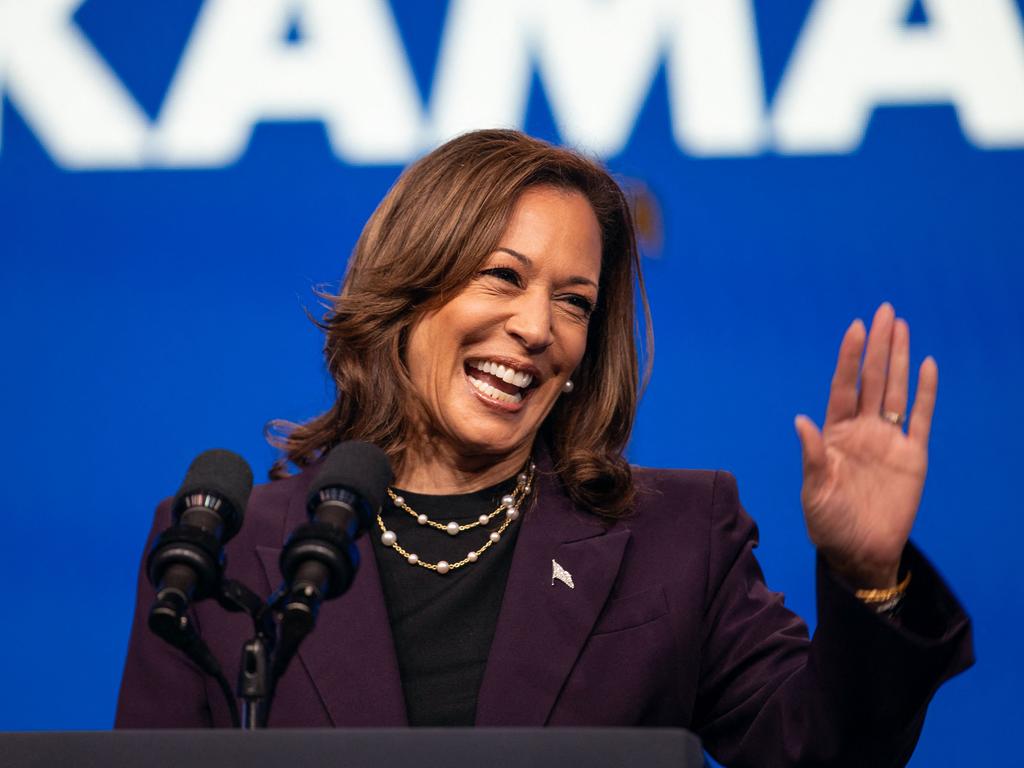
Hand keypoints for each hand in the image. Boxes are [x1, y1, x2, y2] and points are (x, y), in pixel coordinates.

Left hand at [794, 303, 936, 588]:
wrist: (860, 551)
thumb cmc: (828, 522)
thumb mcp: (813, 490)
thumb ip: (811, 456)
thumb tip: (801, 420)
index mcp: (834, 434)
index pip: (843, 387)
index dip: (849, 358)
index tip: (855, 328)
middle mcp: (862, 430)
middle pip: (872, 380)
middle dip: (878, 346)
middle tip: (885, 311)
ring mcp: (888, 440)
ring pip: (896, 391)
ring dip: (899, 359)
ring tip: (902, 327)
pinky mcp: (912, 456)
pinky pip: (920, 418)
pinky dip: (925, 393)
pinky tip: (927, 366)